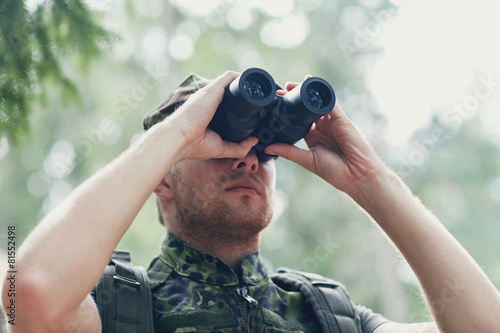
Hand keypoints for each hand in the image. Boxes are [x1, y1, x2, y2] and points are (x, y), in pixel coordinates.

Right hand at [162, 70, 257, 160]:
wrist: (179, 138)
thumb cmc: (194, 144)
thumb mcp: (221, 148)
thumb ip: (238, 147)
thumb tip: (255, 141)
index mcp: (210, 111)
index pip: (227, 102)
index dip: (241, 103)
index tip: (256, 107)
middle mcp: (210, 99)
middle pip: (231, 90)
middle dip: (247, 92)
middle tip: (263, 98)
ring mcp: (211, 93)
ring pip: (232, 81)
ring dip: (248, 83)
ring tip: (263, 89)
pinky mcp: (213, 89)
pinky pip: (231, 77)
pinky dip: (244, 77)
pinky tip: (255, 81)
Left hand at [266, 78, 385, 198]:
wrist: (357, 175)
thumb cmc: (335, 171)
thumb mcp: (307, 160)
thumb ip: (288, 151)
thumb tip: (267, 148)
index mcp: (313, 137)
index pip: (298, 120)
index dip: (288, 112)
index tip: (275, 105)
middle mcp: (322, 127)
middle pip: (306, 108)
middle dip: (294, 98)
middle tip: (279, 91)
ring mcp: (332, 122)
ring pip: (317, 102)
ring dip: (305, 93)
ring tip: (290, 85)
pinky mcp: (341, 118)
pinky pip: (330, 102)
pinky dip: (321, 93)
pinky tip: (310, 86)